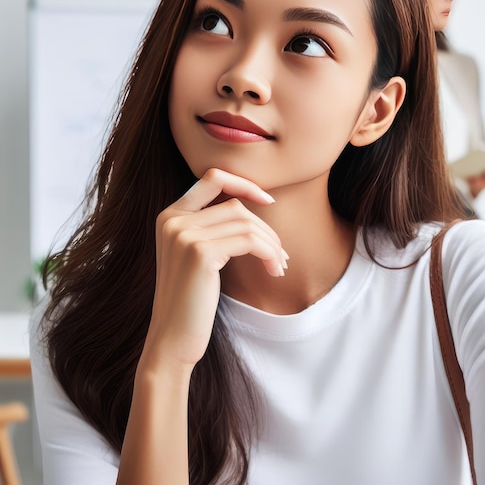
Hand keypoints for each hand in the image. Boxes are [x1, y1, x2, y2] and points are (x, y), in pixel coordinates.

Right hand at [142, 168, 286, 372]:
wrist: (172, 340)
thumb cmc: (191, 300)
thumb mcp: (196, 255)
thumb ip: (212, 226)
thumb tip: (255, 208)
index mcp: (169, 216)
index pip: (212, 177)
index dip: (244, 184)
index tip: (268, 202)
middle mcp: (173, 220)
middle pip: (237, 206)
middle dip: (266, 228)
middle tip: (282, 254)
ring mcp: (184, 235)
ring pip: (247, 223)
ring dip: (272, 244)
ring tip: (280, 265)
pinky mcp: (200, 253)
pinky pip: (250, 241)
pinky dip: (269, 253)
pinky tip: (274, 271)